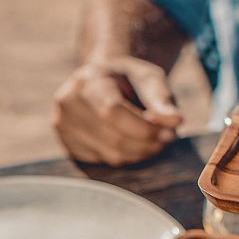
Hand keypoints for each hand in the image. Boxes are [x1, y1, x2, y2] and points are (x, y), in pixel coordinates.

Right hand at [53, 56, 182, 165]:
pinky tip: (133, 144)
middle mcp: (68, 104)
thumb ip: (161, 99)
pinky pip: (102, 160)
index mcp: (87, 80)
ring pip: (109, 154)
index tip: (169, 132)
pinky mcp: (66, 144)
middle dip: (145, 143)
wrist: (99, 80)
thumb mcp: (147, 78)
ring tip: (155, 142)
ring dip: (138, 153)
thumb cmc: (127, 78)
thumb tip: (175, 121)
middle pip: (112, 137)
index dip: (143, 128)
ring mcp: (63, 127)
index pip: (112, 112)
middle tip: (167, 139)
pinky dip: (124, 156)